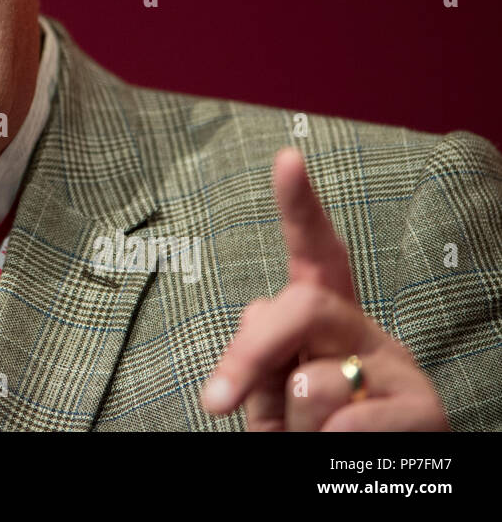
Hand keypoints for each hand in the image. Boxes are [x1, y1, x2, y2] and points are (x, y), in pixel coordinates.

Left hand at [200, 147, 448, 429]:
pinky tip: (343, 455)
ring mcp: (401, 367)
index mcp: (326, 320)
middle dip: (249, 353)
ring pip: (314, 382)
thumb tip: (256, 324)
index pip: (315, 253)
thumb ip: (262, 356)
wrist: (368, 484)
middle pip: (299, 307)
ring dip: (291, 424)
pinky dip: (322, 450)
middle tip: (215, 402)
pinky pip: (342, 424)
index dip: (300, 205)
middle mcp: (367, 330)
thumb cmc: (307, 433)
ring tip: (313, 439)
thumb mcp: (271, 393)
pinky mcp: (427, 410)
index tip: (286, 158)